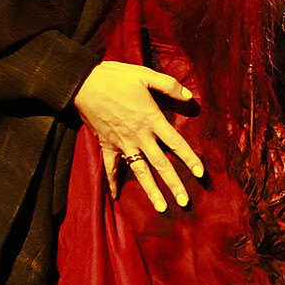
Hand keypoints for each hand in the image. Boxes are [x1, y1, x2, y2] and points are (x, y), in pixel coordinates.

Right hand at [74, 61, 204, 211]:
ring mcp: (122, 144)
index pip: (176, 143)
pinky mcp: (107, 145)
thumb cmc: (116, 78)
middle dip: (174, 184)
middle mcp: (139, 136)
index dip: (190, 158)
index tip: (200, 174)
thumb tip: (190, 96)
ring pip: (140, 172)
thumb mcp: (146, 76)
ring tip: (161, 208)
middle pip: (161, 164)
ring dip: (151, 191)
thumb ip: (170, 86)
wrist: (84, 84)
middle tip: (184, 202)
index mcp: (152, 120)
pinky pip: (110, 168)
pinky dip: (112, 182)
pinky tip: (115, 197)